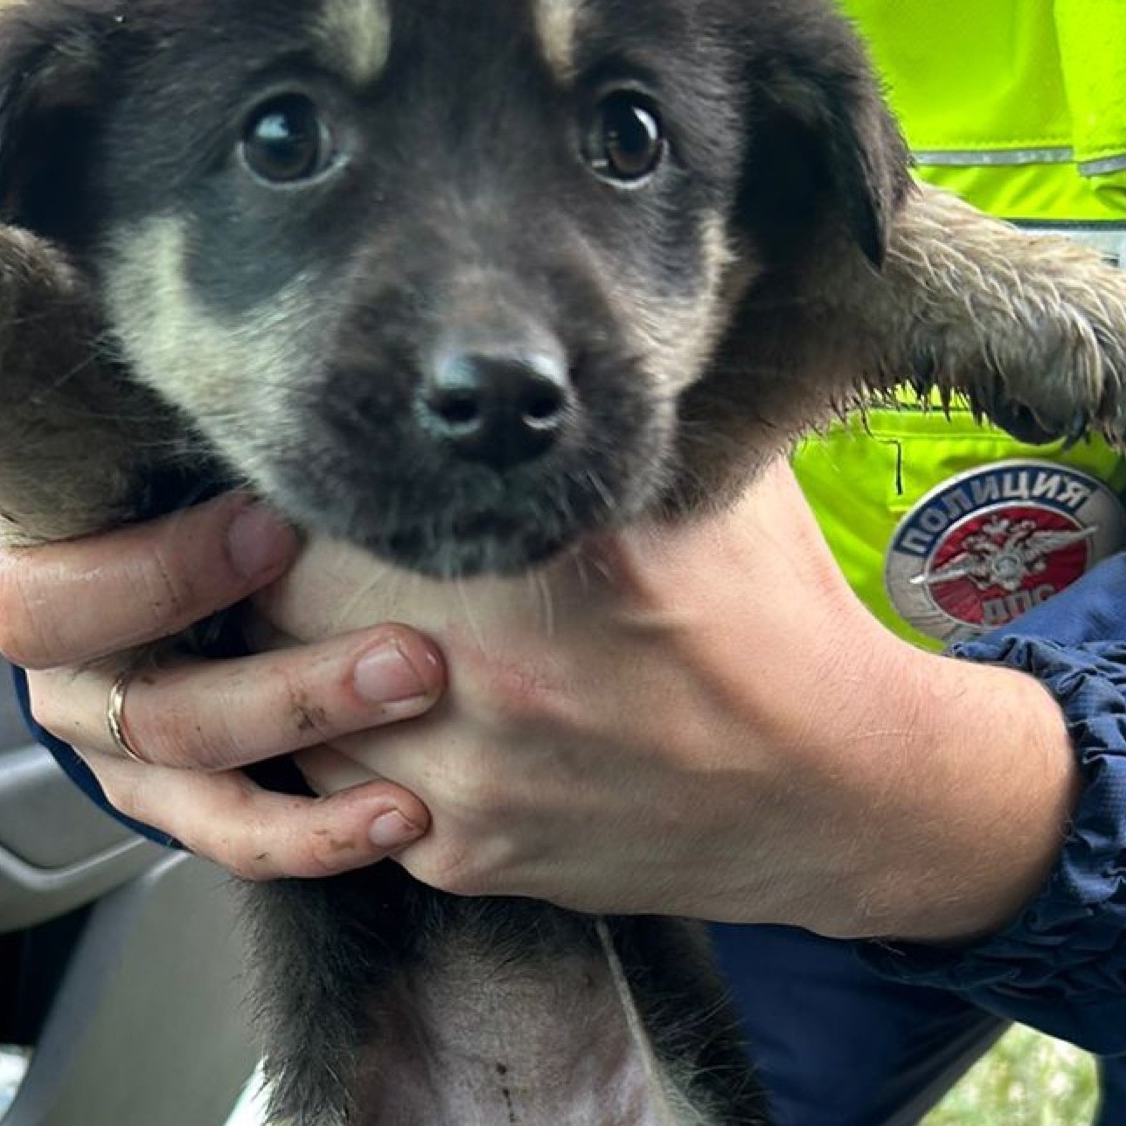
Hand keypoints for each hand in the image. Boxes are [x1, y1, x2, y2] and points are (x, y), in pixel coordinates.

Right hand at [0, 490, 447, 879]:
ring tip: (417, 766)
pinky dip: (321, 834)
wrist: (181, 571)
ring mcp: (120, 758)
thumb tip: (302, 383)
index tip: (273, 530)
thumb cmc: (187, 490)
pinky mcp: (176, 806)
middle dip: (290, 693)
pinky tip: (403, 816)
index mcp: (43, 585)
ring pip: (202, 787)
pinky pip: (238, 840)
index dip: (160, 574)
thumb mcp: (182, 463)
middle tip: (412, 660)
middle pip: (155, 714)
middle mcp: (70, 684)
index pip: (53, 603)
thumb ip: (216, 448)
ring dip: (320, 771)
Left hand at [249, 459, 1082, 935]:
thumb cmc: (774, 615)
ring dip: (301, 665)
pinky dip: (348, 750)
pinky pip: (338, 794)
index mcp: (558, 553)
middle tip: (315, 546)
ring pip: (294, 708)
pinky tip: (394, 710)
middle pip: (288, 598)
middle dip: (288, 567)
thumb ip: (622, 393)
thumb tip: (567, 270)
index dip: (320, 477)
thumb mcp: (716, 471)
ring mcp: (476, 777)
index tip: (334, 462)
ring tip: (342, 625)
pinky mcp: (469, 855)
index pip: (343, 498)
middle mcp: (500, 672)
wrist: (837, 793)